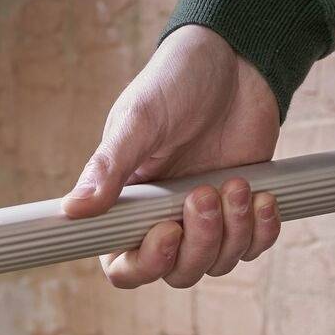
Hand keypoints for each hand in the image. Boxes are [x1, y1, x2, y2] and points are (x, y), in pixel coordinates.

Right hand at [63, 25, 282, 289]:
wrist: (236, 61)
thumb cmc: (177, 82)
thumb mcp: (139, 121)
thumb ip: (109, 168)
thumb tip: (72, 210)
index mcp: (126, 202)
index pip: (123, 264)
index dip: (146, 263)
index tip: (168, 230)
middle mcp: (162, 217)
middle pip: (177, 273)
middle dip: (198, 243)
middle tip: (205, 193)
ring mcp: (205, 218)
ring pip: (217, 263)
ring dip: (232, 231)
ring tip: (236, 183)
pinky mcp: (241, 211)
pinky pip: (253, 247)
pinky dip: (261, 229)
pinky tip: (262, 196)